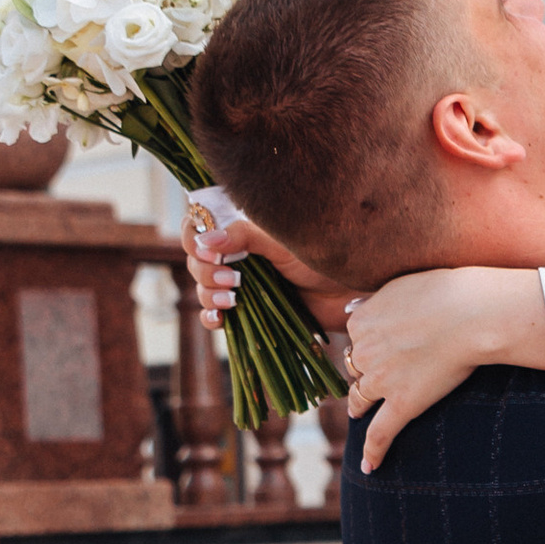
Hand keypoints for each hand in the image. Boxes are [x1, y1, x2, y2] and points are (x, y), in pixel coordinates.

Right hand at [179, 190, 352, 336]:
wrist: (351, 292)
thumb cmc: (324, 257)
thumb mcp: (283, 241)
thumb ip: (244, 236)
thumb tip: (206, 240)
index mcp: (242, 231)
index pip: (198, 225)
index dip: (193, 237)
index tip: (207, 251)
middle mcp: (237, 256)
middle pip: (196, 260)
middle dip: (205, 271)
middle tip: (232, 280)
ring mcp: (241, 285)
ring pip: (203, 288)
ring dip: (208, 294)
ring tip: (232, 299)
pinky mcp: (249, 312)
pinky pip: (216, 315)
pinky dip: (211, 317)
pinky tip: (220, 318)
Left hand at [345, 264, 544, 468]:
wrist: (474, 313)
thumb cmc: (445, 291)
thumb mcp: (399, 285)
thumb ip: (374, 299)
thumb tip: (352, 307)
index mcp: (361, 321)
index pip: (356, 337)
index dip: (368, 343)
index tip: (379, 346)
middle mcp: (363, 351)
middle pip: (354, 368)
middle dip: (362, 373)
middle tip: (373, 378)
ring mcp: (381, 381)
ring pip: (360, 399)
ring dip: (359, 406)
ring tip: (360, 415)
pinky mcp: (403, 404)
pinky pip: (380, 433)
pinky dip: (373, 452)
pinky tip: (368, 468)